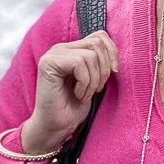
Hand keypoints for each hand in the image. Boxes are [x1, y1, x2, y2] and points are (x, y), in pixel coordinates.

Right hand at [21, 30, 117, 154]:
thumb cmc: (73, 108)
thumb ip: (99, 62)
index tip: (114, 73)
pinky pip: (79, 63)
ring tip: (85, 95)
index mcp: (72, 49)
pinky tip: (77, 95)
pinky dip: (84, 83)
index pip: (99, 36)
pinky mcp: (49, 63)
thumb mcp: (93, 81)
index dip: (112, 52)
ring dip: (93, 80)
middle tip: (97, 89)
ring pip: (90, 55)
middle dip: (104, 69)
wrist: (55, 127)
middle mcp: (61, 48)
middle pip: (97, 43)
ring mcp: (53, 54)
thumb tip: (115, 53)